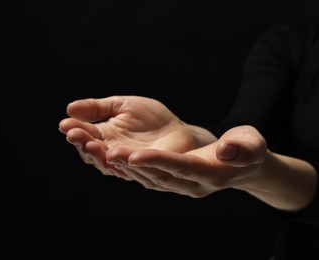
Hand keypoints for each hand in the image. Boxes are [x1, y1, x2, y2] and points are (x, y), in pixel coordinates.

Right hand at [59, 95, 204, 179]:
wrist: (177, 130)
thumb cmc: (150, 118)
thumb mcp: (123, 105)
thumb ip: (98, 108)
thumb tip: (69, 108)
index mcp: (104, 136)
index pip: (85, 135)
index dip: (74, 130)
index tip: (65, 124)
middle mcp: (111, 153)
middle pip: (92, 153)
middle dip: (83, 143)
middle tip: (75, 135)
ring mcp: (127, 164)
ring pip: (109, 164)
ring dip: (99, 155)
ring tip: (92, 144)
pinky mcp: (145, 171)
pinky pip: (133, 169)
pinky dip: (124, 163)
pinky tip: (116, 154)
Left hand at [106, 125, 267, 196]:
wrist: (241, 165)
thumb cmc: (248, 148)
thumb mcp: (252, 144)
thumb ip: (244, 148)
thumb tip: (226, 151)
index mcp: (213, 174)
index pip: (182, 167)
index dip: (159, 161)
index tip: (135, 154)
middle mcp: (194, 186)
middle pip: (160, 176)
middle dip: (134, 165)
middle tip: (107, 153)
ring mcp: (183, 187)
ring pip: (152, 179)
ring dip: (128, 168)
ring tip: (105, 154)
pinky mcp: (175, 183)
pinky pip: (151, 178)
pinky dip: (134, 170)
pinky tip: (117, 159)